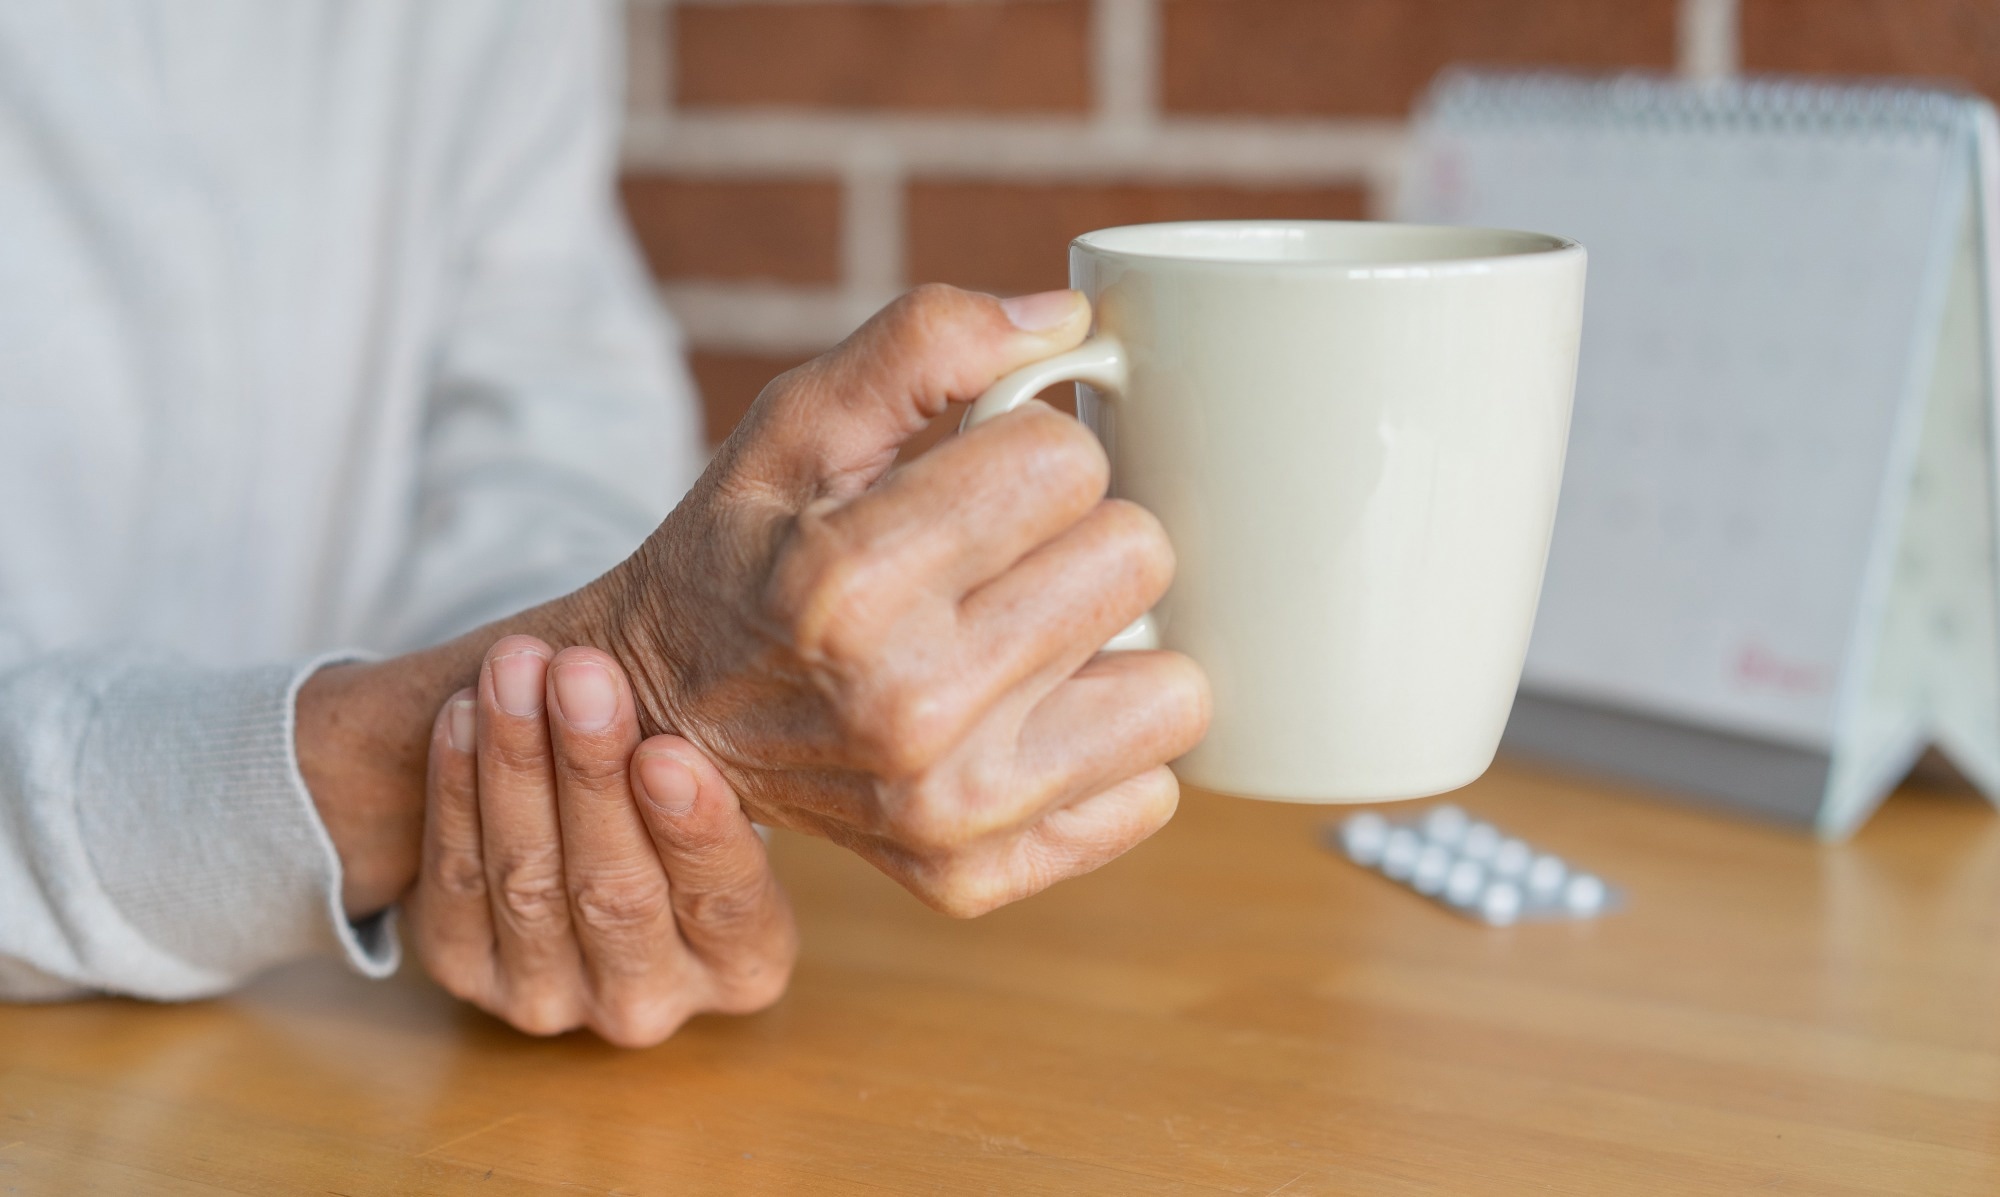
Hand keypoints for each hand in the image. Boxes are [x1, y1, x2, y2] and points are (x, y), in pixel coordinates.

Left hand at [405, 635, 795, 1044]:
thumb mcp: (728, 781)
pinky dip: (456, 793)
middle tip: (580, 675)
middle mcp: (650, 1001)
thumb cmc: (678, 787)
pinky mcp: (465, 973)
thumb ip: (729, 750)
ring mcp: (551, 1000)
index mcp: (745, 965)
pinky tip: (463, 715)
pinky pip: (456, 882)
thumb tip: (764, 655)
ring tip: (515, 671)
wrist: (583, 830)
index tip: (667, 751)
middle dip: (591, 773)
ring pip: (528, 882)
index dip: (694, 832)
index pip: (725, 905)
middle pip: (616, 893)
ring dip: (517, 765)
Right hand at [582, 285, 1211, 914]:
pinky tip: (1027, 717)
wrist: (667, 716)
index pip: (1070, 461)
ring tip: (1028, 636)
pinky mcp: (980, 875)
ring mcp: (949, 810)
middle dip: (1082, 534)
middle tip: (1007, 557)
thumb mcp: (795, 425)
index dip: (1034, 448)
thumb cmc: (743, 554)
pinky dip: (1103, 745)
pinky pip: (1153, 791)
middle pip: (1137, 559)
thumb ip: (923, 344)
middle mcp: (905, 708)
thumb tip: (1068, 320)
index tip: (979, 478)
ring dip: (1115, 647)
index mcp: (848, 582)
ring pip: (1177, 688)